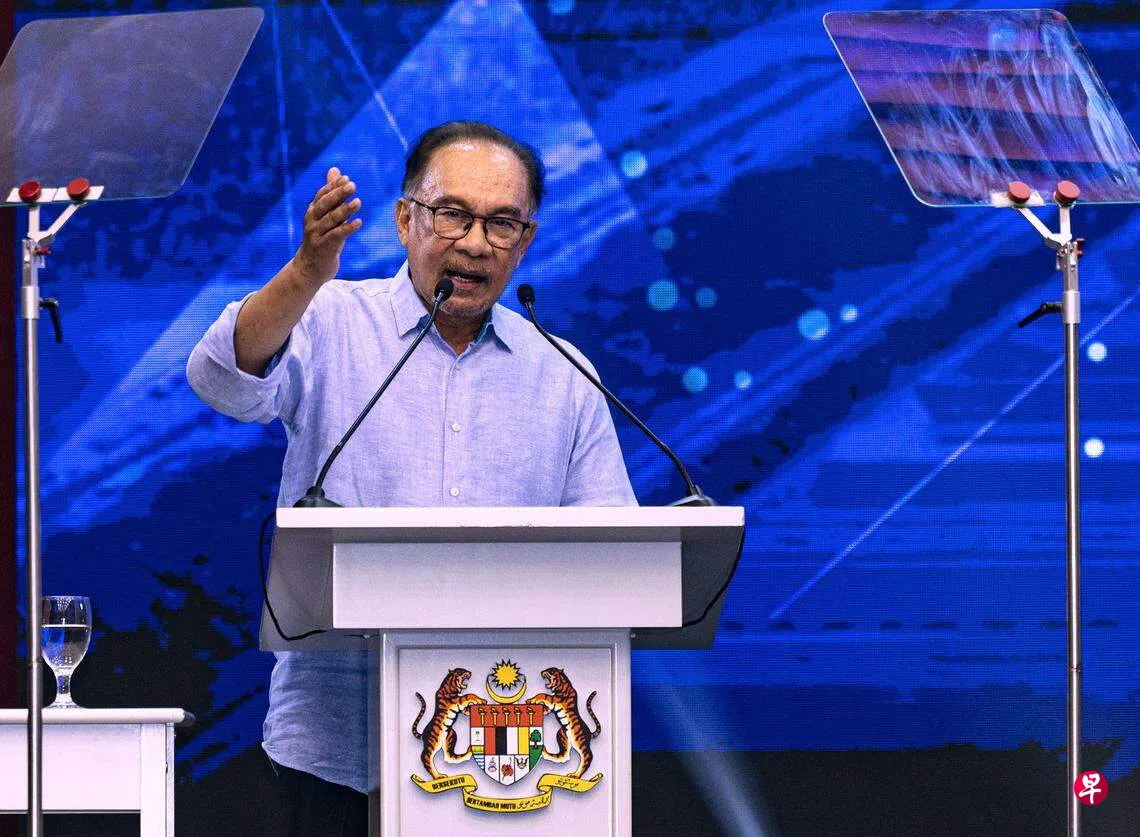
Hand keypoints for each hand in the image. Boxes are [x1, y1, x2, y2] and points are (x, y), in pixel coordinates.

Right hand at [292, 167, 362, 285]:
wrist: (310, 268)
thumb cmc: (321, 238)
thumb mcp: (325, 215)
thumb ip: (331, 194)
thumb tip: (335, 170)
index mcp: (313, 212)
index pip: (322, 195)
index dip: (333, 187)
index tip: (346, 178)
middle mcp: (312, 221)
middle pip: (325, 205)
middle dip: (338, 194)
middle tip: (352, 185)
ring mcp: (316, 235)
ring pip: (331, 220)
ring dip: (345, 210)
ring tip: (358, 202)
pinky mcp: (324, 248)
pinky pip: (336, 236)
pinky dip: (347, 229)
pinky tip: (358, 223)